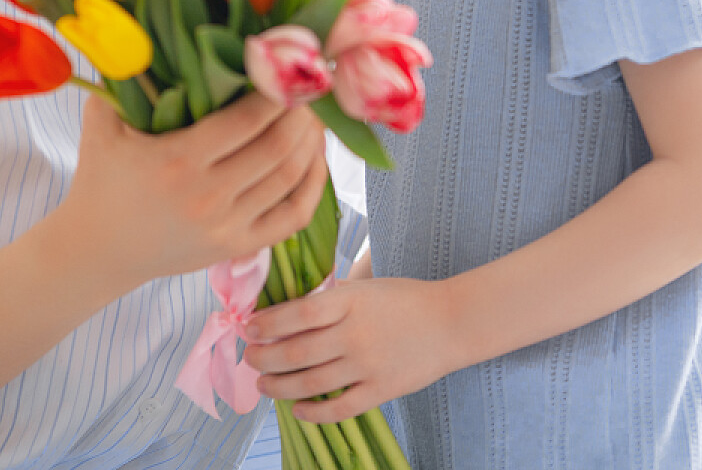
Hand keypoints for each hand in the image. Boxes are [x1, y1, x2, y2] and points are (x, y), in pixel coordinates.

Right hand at [54, 92, 328, 289]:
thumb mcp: (101, 124)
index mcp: (178, 161)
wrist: (96, 252)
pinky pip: (293, 216)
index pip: (246, 120)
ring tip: (317, 113)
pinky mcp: (237, 247)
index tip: (288, 65)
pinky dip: (314, 185)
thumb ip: (121, 76)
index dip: (276, 92)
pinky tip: (316, 158)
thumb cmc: (100, 179)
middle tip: (311, 85)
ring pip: (291, 178)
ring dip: (312, 142)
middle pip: (278, 147)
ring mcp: (226, 227)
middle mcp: (208, 196)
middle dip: (303, 112)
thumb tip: (140, 24)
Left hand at [243, 276, 458, 420]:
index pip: (298, 313)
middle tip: (250, 359)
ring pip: (311, 383)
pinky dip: (313, 413)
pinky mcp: (381, 390)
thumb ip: (330, 298)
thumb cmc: (404, 300)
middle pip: (297, 351)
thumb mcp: (365, 288)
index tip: (250, 328)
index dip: (268, 323)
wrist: (452, 322)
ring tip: (263, 384)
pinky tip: (297, 409)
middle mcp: (355, 333)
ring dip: (280, 387)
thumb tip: (286, 310)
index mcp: (350, 301)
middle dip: (265, 358)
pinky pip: (339, 408)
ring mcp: (368, 365)